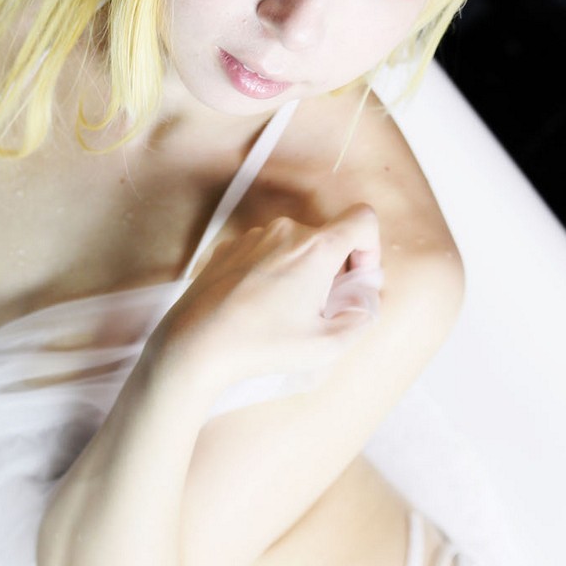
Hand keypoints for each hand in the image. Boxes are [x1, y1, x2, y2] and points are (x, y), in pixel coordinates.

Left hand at [152, 204, 382, 391]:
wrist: (195, 344)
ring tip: (282, 311)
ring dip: (300, 271)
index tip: (354, 279)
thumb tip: (362, 306)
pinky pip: (265, 251)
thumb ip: (358, 321)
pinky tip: (256, 305)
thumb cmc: (262, 346)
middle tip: (318, 308)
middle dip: (332, 269)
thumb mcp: (325, 346)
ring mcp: (254, 236)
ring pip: (295, 245)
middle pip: (327, 237)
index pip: (363, 219)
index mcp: (316, 248)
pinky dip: (271, 272)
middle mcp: (286, 231)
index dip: (370, 248)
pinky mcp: (229, 248)